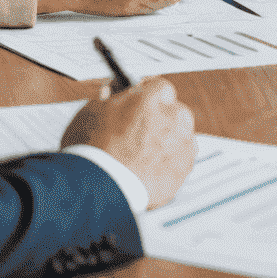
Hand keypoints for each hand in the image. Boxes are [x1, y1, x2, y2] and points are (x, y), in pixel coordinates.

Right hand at [62, 77, 196, 210]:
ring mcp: (183, 142)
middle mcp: (175, 115)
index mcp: (154, 96)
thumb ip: (111, 97)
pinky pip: (180, 159)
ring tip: (140, 158)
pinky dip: (168, 164)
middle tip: (137, 136)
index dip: (146, 98)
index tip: (138, 107)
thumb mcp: (93, 110)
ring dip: (166, 142)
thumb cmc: (92, 151)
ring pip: (179, 135)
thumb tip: (112, 90)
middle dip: (159, 120)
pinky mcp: (185, 167)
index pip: (158, 87)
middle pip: (173, 111)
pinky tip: (148, 171)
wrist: (98, 190)